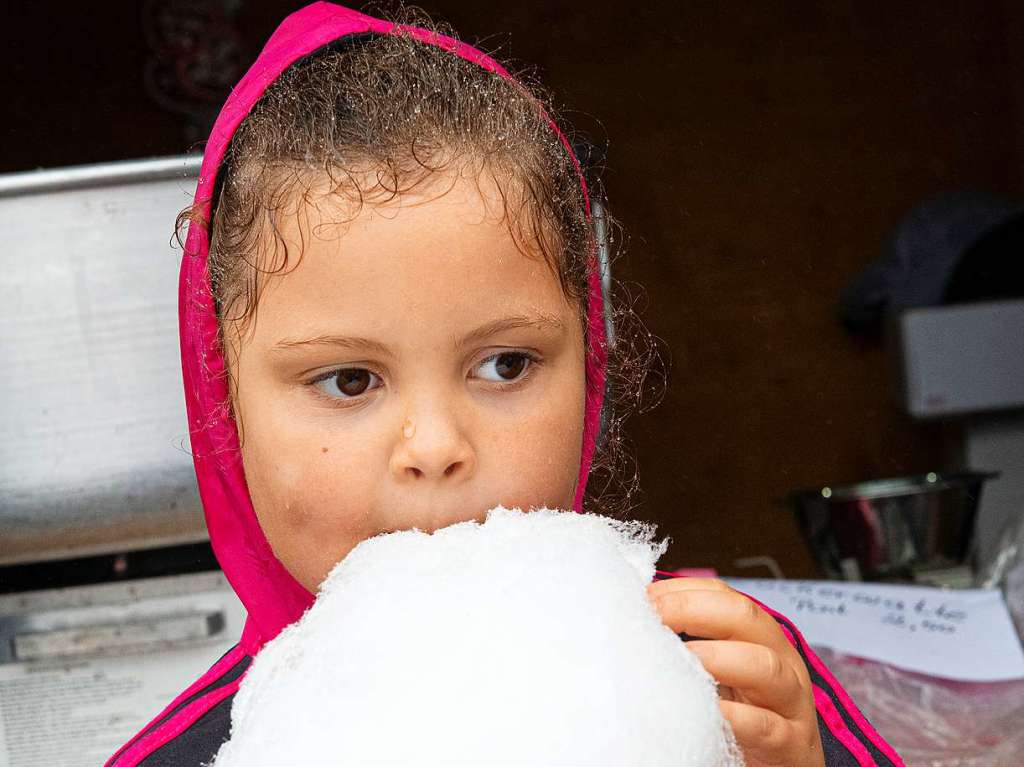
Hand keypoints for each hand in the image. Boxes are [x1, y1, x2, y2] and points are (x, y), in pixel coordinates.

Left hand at [647, 577, 824, 766]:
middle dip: (694, 609)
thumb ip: (696, 646)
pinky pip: (765, 725)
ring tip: (681, 660)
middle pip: (747, 618)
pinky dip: (735, 717)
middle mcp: (781, 662)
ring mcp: (789, 702)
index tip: (647, 598)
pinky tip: (708, 711)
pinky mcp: (789, 744)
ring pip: (765, 666)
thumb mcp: (723, 674)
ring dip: (717, 657)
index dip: (684, 591)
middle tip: (655, 618)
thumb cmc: (746, 718)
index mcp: (762, 639)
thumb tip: (642, 618)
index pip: (726, 597)